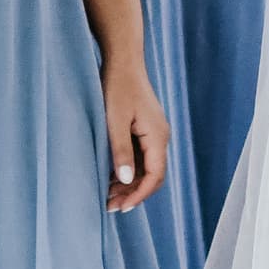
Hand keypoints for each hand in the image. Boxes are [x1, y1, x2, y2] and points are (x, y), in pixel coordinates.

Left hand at [100, 55, 169, 213]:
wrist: (123, 61)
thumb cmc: (117, 87)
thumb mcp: (114, 121)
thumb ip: (121, 151)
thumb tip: (127, 181)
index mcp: (157, 136)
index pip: (155, 176)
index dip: (139, 195)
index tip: (121, 208)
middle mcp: (161, 137)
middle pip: (153, 175)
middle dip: (134, 194)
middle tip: (111, 207)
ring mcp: (154, 133)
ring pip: (147, 168)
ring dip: (130, 184)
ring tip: (108, 196)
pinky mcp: (146, 129)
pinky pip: (142, 157)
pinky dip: (129, 171)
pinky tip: (111, 177)